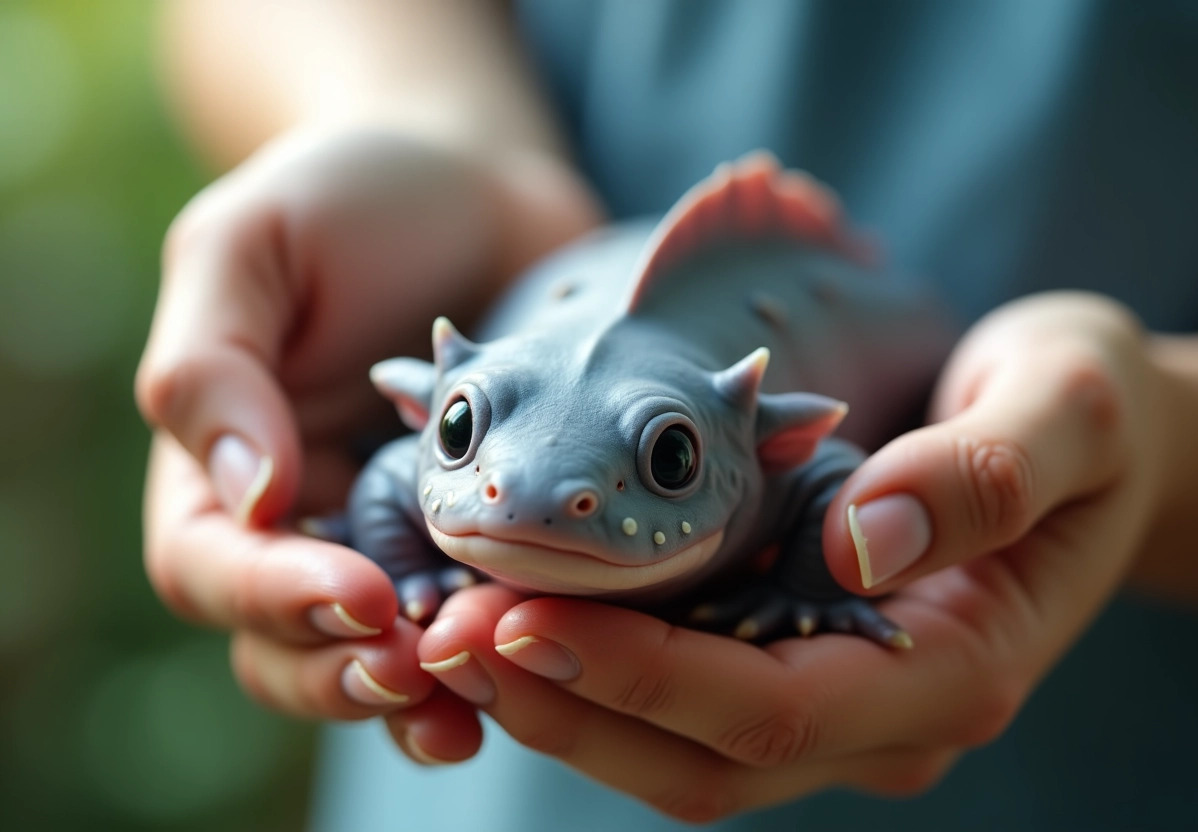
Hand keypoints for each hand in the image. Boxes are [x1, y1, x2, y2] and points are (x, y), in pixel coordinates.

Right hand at [135, 126, 598, 741]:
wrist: (481, 192)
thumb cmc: (356, 198)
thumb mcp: (253, 244)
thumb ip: (215, 364)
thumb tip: (251, 498)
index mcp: (217, 459)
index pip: (214, 563)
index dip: (276, 596)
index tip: (359, 591)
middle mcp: (298, 517)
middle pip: (287, 639)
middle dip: (347, 668)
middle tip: (420, 667)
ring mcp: (389, 535)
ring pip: (375, 653)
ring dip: (419, 691)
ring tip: (476, 699)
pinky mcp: (475, 539)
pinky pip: (469, 618)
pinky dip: (493, 653)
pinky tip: (536, 660)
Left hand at [405, 291, 1168, 818]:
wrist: (1090, 440)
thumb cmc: (1083, 419)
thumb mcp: (1067, 411)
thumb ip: (987, 472)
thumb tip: (868, 537)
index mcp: (948, 669)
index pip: (766, 710)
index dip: (637, 676)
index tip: (520, 616)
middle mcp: (880, 711)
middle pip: (696, 754)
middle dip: (563, 702)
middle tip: (448, 632)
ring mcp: (833, 697)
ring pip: (670, 745)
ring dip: (556, 696)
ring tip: (453, 627)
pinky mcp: (792, 658)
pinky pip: (674, 696)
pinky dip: (588, 669)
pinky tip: (516, 611)